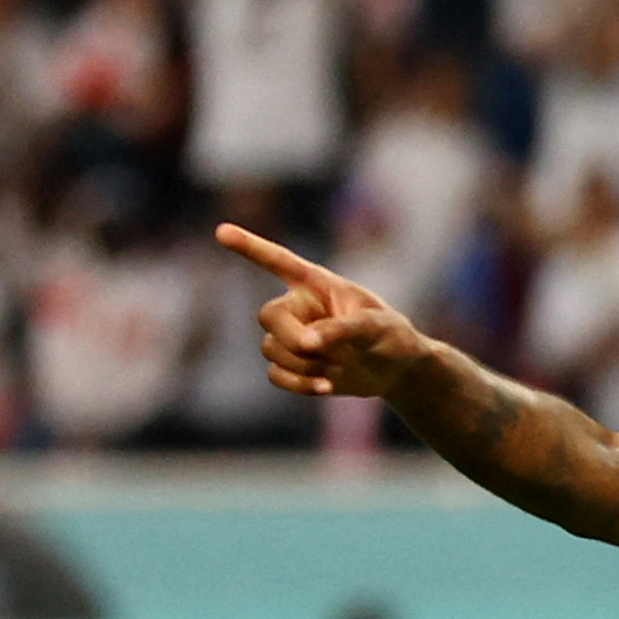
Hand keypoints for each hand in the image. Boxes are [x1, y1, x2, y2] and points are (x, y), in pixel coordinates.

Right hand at [215, 223, 431, 399]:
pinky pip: (275, 375)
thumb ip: (344, 329)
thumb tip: (307, 342)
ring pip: (271, 349)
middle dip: (291, 338)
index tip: (221, 232)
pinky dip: (297, 384)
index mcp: (318, 284)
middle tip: (316, 349)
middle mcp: (300, 307)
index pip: (280, 261)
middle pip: (268, 316)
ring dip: (303, 364)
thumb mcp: (377, 327)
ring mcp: (294, 336)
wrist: (396, 369)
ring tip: (338, 368)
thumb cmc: (391, 336)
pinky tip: (325, 387)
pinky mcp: (293, 365)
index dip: (251, 247)